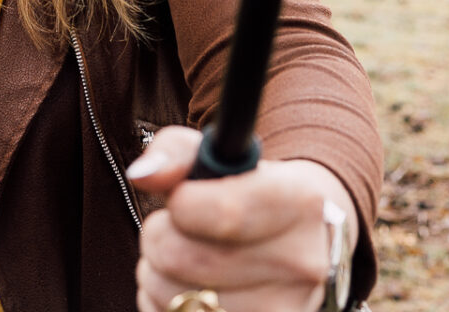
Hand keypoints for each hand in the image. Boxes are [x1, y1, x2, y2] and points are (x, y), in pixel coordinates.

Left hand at [127, 126, 350, 311]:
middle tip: (173, 227)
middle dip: (158, 237)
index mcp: (299, 203)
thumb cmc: (254, 192)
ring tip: (181, 258)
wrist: (304, 240)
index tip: (180, 198)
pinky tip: (188, 288)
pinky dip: (166, 305)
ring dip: (157, 275)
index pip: (224, 213)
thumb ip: (178, 152)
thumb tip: (143, 175)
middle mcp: (300, 262)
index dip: (181, 204)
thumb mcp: (226, 157)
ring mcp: (282, 308)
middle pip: (183, 259)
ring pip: (174, 300)